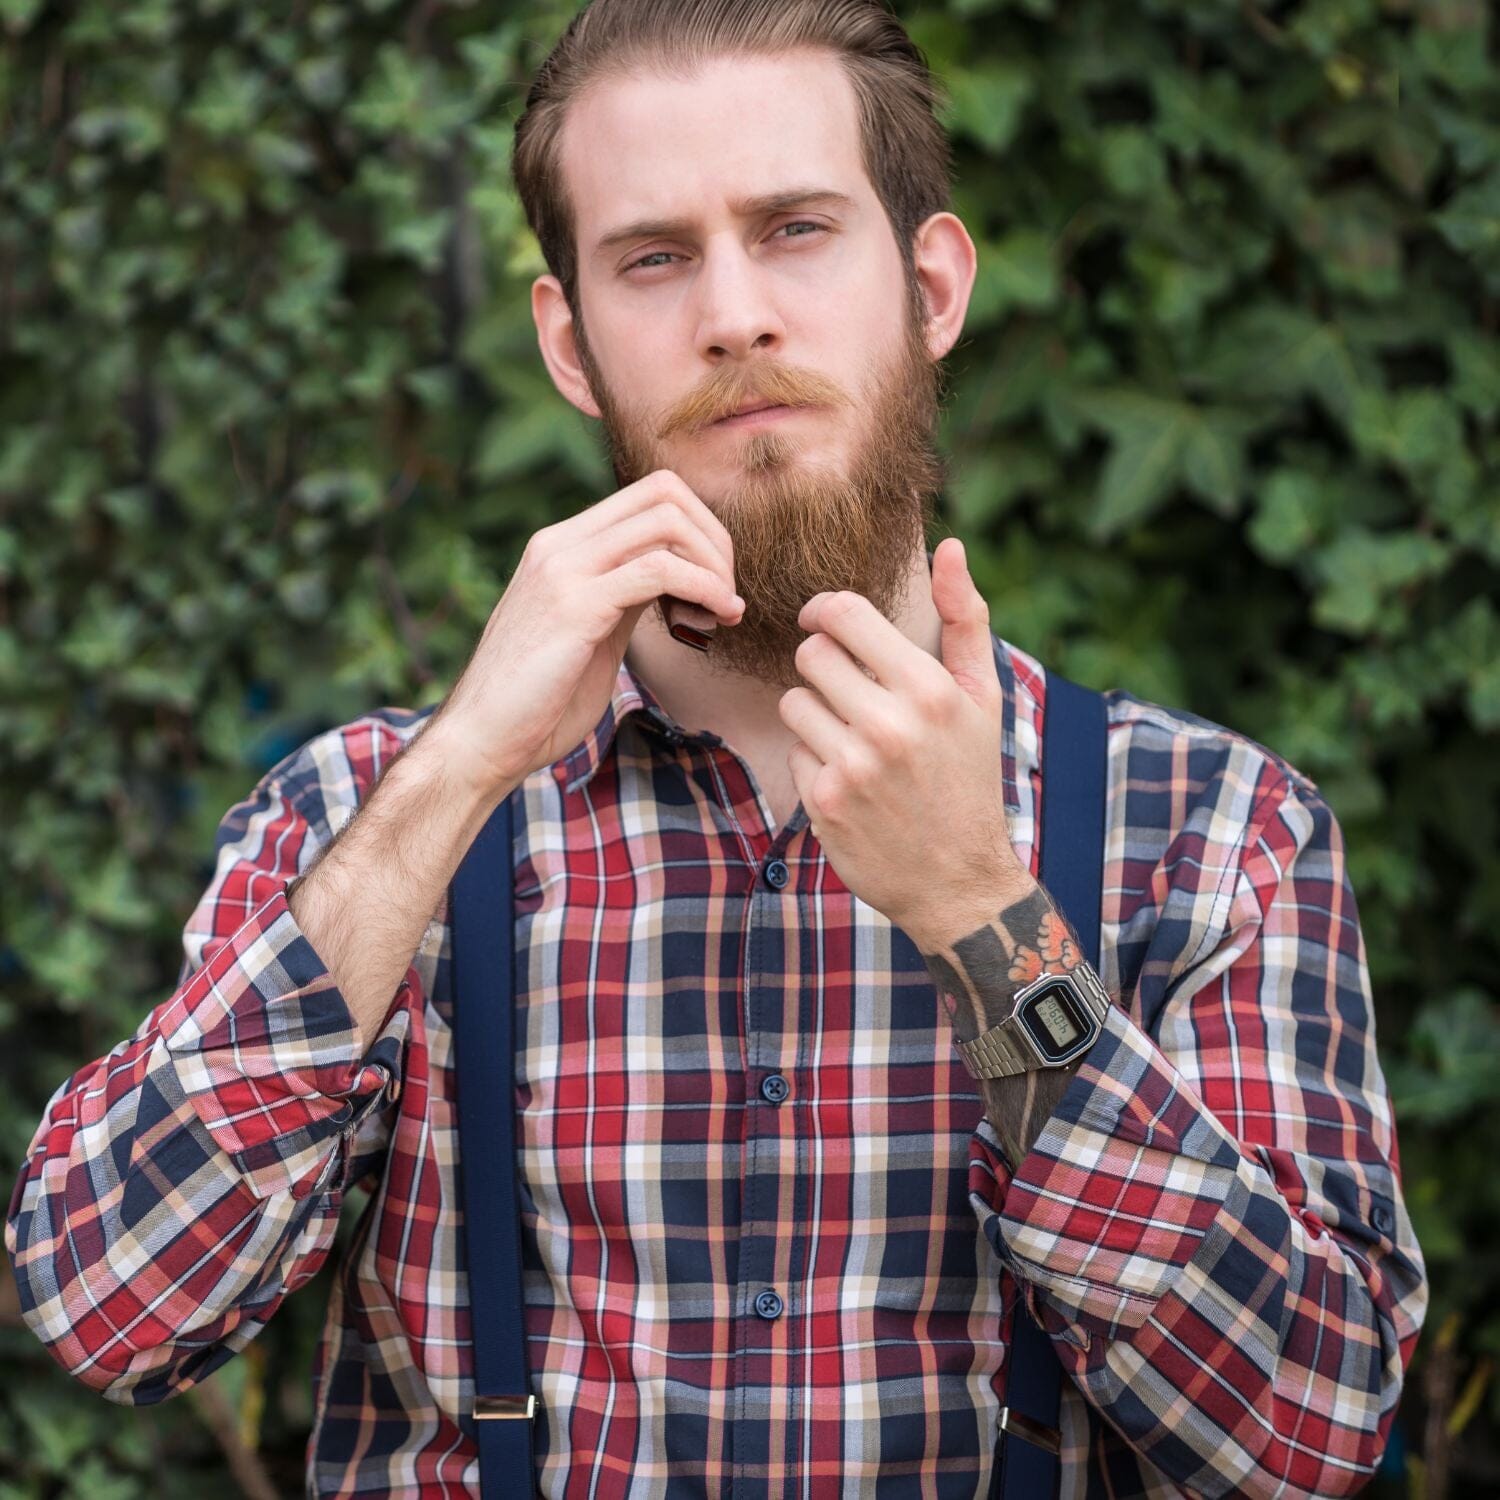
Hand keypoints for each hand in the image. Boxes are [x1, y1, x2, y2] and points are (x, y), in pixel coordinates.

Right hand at [431, 470, 743, 796]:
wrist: (480, 742)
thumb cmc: (538, 702)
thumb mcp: (592, 633)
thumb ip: (624, 597)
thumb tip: (672, 579)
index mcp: (562, 546)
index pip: (649, 495)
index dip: (699, 532)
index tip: (715, 586)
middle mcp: (559, 545)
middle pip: (664, 493)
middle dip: (715, 541)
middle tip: (726, 599)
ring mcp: (563, 569)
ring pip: (666, 522)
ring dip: (714, 566)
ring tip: (722, 614)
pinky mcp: (574, 605)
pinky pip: (658, 570)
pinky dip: (703, 588)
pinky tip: (714, 621)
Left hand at [778, 537, 1026, 944]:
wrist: (959, 880)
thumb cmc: (969, 776)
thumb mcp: (980, 697)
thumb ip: (964, 616)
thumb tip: (949, 545)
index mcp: (928, 688)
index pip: (843, 614)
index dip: (824, 612)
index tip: (826, 624)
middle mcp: (889, 724)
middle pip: (810, 654)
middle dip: (823, 665)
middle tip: (850, 690)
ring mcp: (852, 765)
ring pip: (793, 701)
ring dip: (814, 713)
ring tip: (854, 738)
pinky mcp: (824, 801)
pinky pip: (792, 749)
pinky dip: (814, 759)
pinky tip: (850, 780)